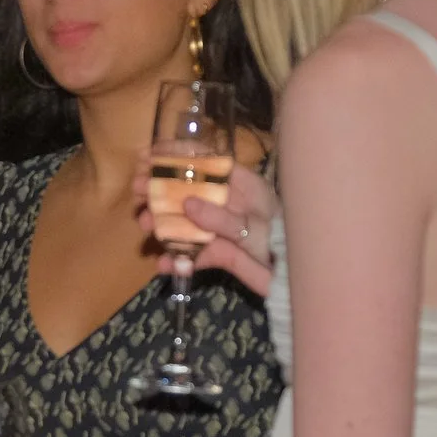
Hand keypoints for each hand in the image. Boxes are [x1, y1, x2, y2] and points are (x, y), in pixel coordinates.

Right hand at [133, 155, 278, 296]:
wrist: (300, 281)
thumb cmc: (284, 241)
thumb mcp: (255, 226)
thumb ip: (222, 217)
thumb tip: (186, 204)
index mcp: (240, 183)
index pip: (204, 160)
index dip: (174, 155)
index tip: (146, 156)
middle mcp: (227, 202)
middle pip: (187, 190)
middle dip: (158, 190)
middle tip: (135, 192)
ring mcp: (221, 229)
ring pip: (184, 222)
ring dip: (162, 225)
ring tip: (146, 227)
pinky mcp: (220, 255)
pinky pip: (193, 255)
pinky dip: (177, 260)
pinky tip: (164, 266)